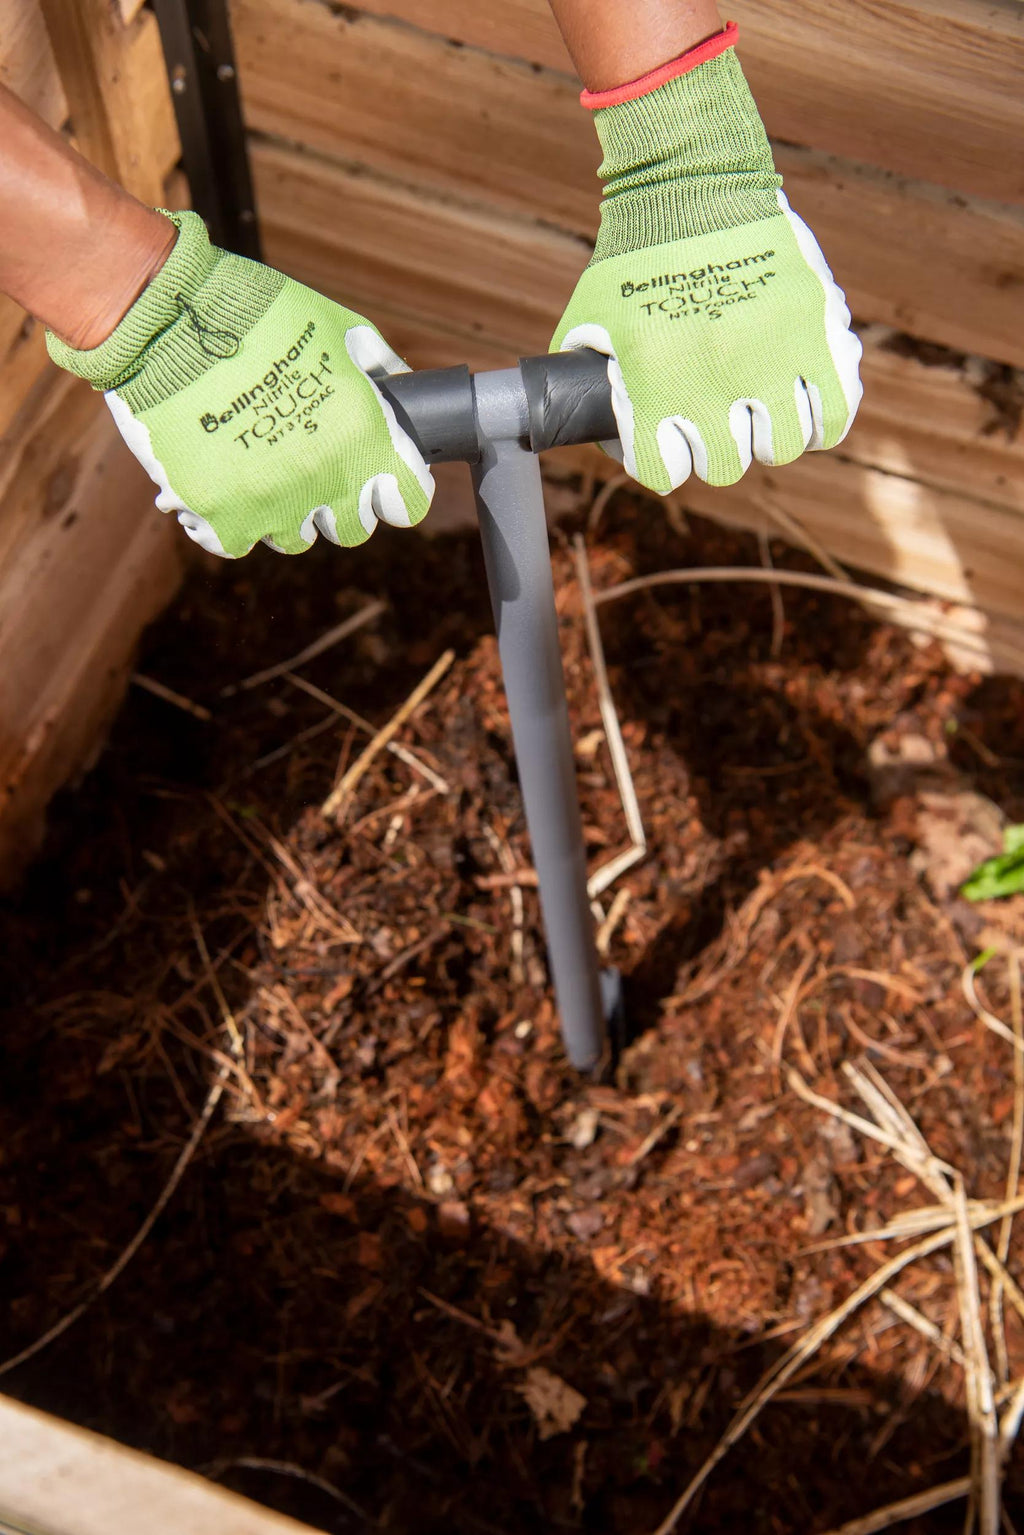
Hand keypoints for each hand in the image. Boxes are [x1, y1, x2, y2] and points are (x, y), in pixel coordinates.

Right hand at [47, 211, 432, 556]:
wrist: (167, 318)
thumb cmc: (256, 314)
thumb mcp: (336, 326)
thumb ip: (378, 367)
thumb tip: (404, 389)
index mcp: (365, 436)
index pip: (407, 501)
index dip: (396, 489)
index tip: (381, 479)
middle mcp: (326, 480)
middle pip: (352, 529)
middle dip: (340, 504)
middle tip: (316, 470)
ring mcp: (272, 504)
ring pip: (295, 538)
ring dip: (285, 510)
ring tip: (262, 469)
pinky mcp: (219, 515)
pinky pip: (236, 542)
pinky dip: (231, 520)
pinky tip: (224, 483)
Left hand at [551, 24, 861, 491]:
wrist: (691, 181)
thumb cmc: (635, 252)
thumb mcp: (593, 318)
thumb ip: (593, 376)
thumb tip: (600, 424)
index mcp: (653, 386)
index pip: (663, 472)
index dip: (664, 463)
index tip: (668, 446)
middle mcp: (711, 383)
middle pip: (726, 466)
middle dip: (718, 449)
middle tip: (719, 422)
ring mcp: (768, 359)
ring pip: (782, 446)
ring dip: (769, 435)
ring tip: (762, 410)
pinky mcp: (813, 332)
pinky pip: (835, 410)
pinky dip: (823, 419)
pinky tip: (806, 406)